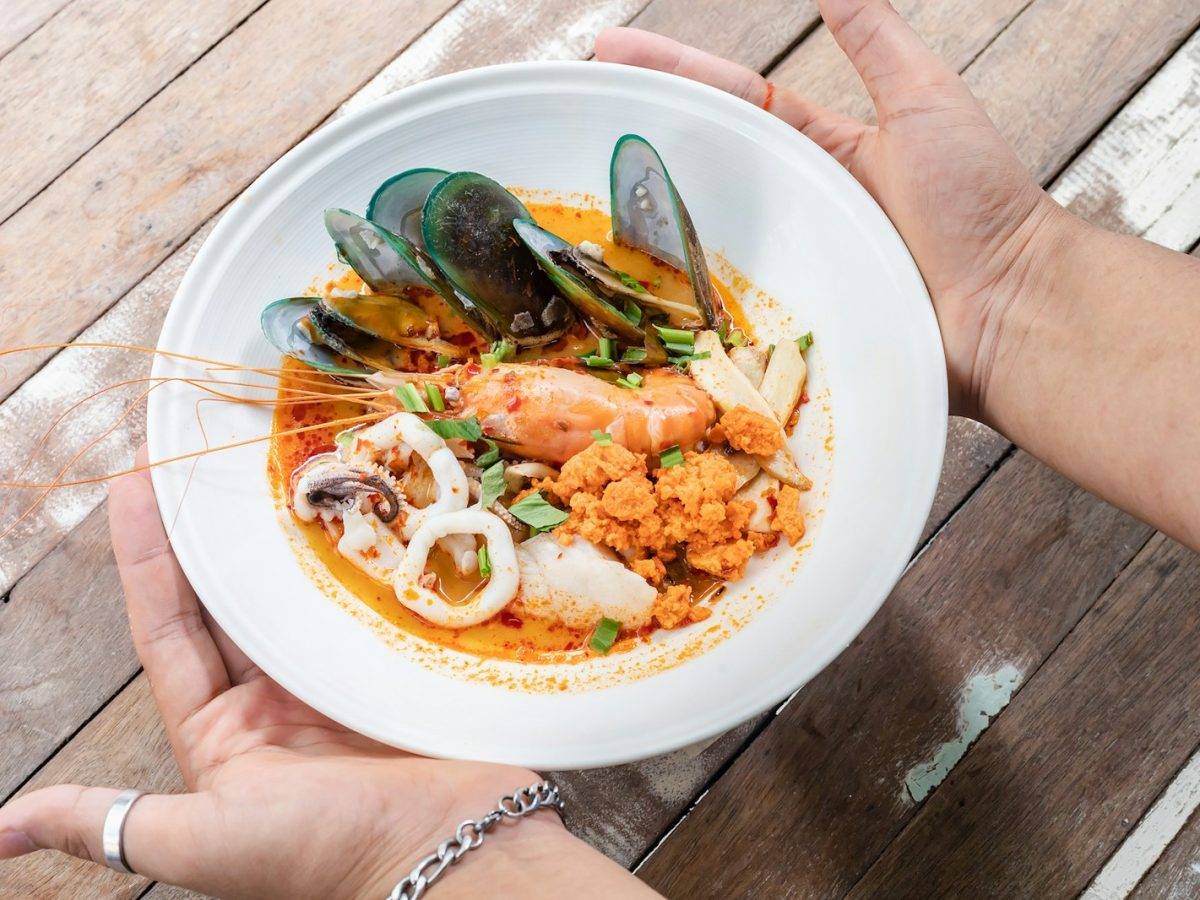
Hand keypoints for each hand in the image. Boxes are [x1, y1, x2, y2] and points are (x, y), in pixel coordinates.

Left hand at [0, 448, 646, 898]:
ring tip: (272, 461)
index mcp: (226, 729)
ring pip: (302, 584)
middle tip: (203, 454)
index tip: (134, 484)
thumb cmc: (325, 855)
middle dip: (215, 528)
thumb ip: (111, 822)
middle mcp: (279, 692)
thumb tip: (2, 831)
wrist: (448, 856)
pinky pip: (369, 590)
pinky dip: (361, 548)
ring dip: (286, 529)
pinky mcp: (397, 654)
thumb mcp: (202, 841)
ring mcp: (342, 669)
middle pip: (235, 593)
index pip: (169, 625)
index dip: (149, 556)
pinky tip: (355, 501)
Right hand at [596, 0, 1068, 416]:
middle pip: (706, 161)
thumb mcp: (923, 101)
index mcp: (825, 147)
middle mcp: (799, 201)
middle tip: (574, 111)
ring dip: (643, 213)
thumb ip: (877, 39)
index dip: (675, 71)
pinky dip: (680, 291)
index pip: (735, 97)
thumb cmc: (979, 204)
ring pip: (705, 232)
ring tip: (577, 186)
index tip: (612, 50)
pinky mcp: (789, 314)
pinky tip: (630, 281)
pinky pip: (726, 297)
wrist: (1008, 308)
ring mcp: (790, 258)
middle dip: (640, 132)